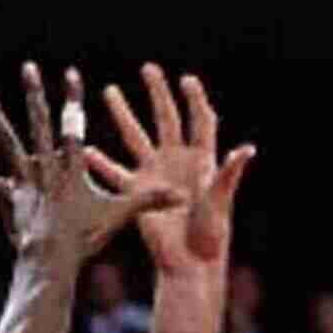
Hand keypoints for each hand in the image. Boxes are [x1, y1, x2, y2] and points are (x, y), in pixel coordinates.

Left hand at [0, 61, 181, 265]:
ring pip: (9, 142)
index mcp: (72, 167)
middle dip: (35, 93)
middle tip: (28, 67)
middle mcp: (46, 166)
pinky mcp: (8, 197)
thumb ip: (148, 201)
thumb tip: (180, 196)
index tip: (71, 73)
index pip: (73, 125)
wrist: (53, 258)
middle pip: (39, 123)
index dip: (73, 98)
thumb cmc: (86, 239)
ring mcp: (25, 180)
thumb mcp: (120, 216)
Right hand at [87, 66, 255, 276]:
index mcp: (201, 160)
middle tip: (147, 68)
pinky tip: (86, 150)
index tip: (186, 80)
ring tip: (110, 91)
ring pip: (136, 137)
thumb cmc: (211, 235)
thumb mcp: (220, 201)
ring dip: (124, 115)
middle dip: (158, 93)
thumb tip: (246, 149)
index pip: (200, 120)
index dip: (195, 99)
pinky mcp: (137, 194)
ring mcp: (154, 175)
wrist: (190, 263)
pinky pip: (116, 174)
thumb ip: (228, 174)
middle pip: (166, 119)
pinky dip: (102, 165)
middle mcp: (176, 161)